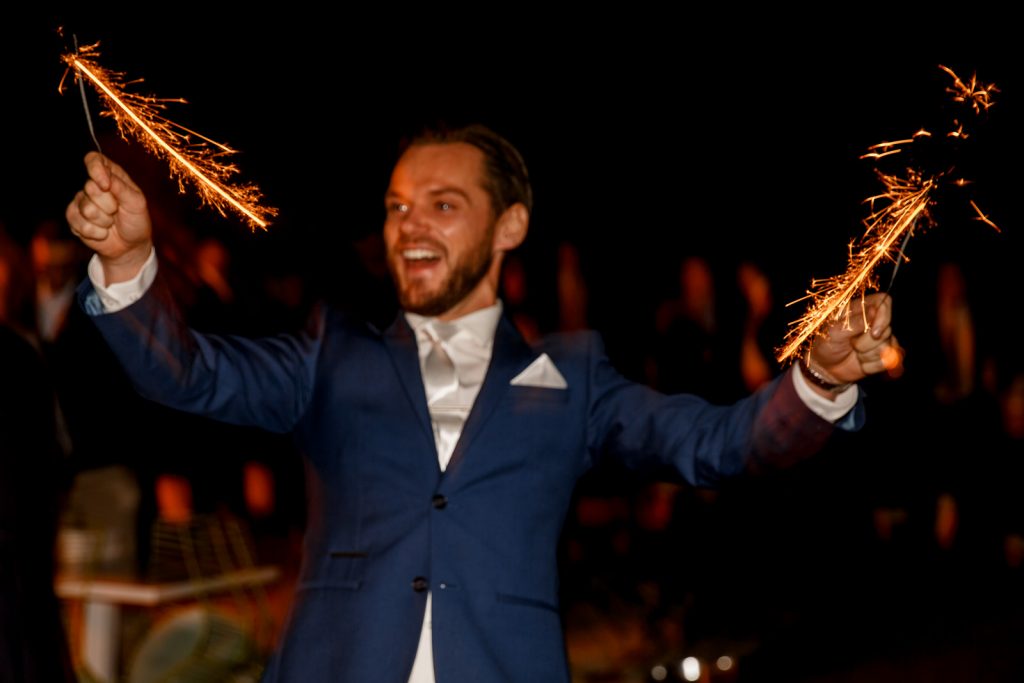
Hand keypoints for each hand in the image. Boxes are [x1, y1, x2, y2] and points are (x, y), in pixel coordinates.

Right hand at [66, 152, 152, 283]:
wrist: (130, 246)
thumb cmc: (136, 221)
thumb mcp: (137, 203)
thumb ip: (122, 188)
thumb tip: (105, 180)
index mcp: (110, 175)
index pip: (94, 160)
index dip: (96, 170)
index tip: (105, 185)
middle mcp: (93, 185)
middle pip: (90, 187)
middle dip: (108, 205)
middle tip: (118, 212)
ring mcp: (81, 201)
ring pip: (86, 208)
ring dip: (103, 221)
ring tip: (111, 223)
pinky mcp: (73, 217)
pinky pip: (78, 222)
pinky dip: (95, 231)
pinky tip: (102, 232)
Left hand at [807, 292, 899, 385]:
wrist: (824, 367)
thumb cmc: (825, 344)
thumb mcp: (834, 331)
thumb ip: (854, 322)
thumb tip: (874, 311)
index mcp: (861, 309)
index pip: (884, 302)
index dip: (883, 317)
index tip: (874, 333)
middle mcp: (874, 321)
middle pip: (887, 329)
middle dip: (868, 342)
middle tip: (851, 344)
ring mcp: (881, 339)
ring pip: (889, 347)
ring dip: (868, 355)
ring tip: (854, 353)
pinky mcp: (883, 356)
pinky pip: (887, 362)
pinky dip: (871, 366)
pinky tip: (860, 363)